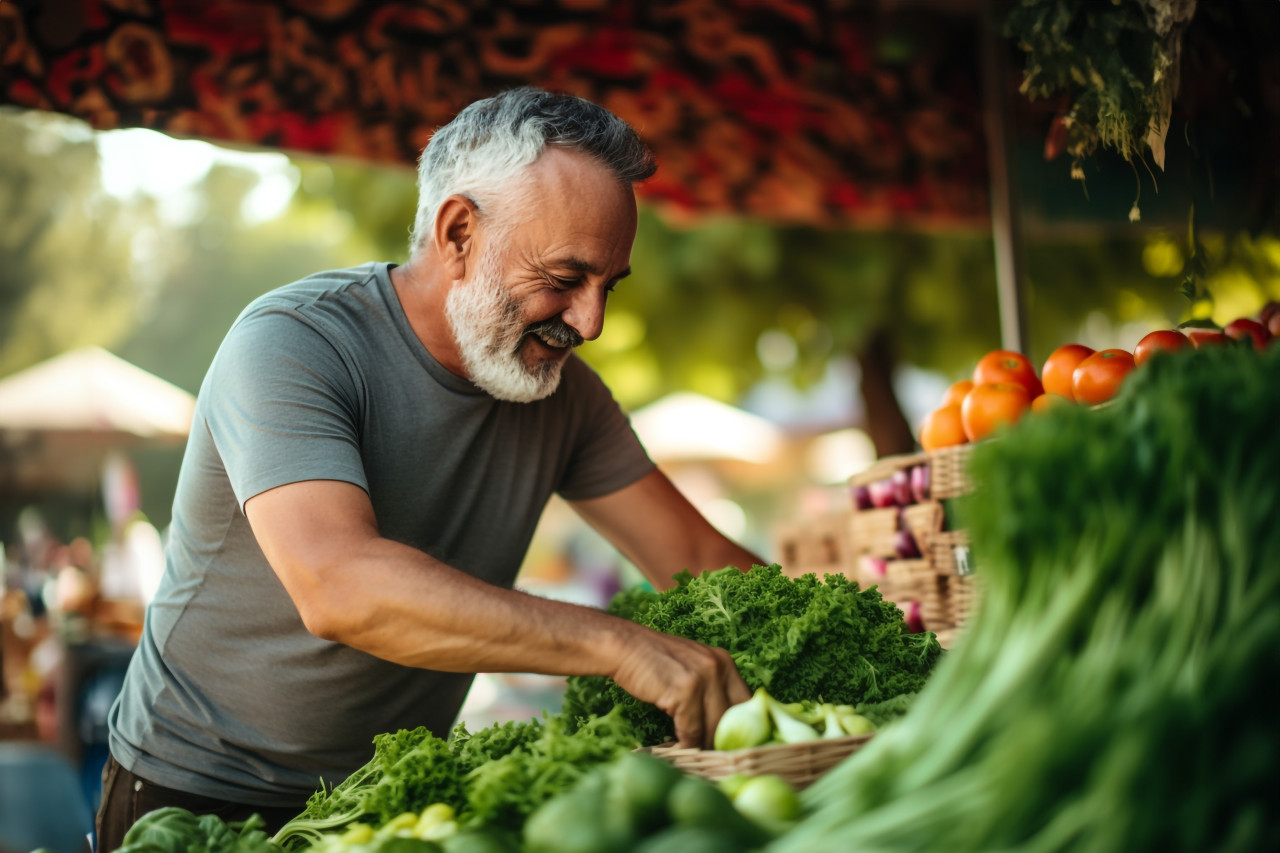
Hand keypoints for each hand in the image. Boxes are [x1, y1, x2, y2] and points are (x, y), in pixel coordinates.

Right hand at [609, 627, 750, 747]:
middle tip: (714, 757)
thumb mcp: (693, 666)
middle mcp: (719, 667)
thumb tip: (723, 724)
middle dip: (722, 741)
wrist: (624, 646)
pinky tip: (680, 746)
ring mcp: (703, 678)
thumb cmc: (654, 661)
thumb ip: (711, 687)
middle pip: (732, 718)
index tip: (732, 744)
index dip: (741, 726)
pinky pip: (692, 730)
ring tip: (696, 755)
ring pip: (713, 728)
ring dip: (704, 746)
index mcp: (725, 662)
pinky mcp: (685, 691)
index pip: (746, 703)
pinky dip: (687, 743)